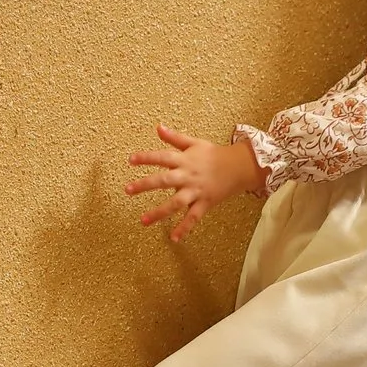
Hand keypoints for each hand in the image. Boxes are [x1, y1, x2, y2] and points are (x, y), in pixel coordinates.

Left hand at [124, 125, 262, 241]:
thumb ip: (175, 138)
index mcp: (184, 160)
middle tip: (127, 190)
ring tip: (142, 221)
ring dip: (159, 212)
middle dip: (145, 185)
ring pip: (176, 203)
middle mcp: (188, 176)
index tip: (130, 160)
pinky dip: (184, 228)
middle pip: (164, 180)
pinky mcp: (204, 203)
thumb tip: (158, 127)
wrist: (239, 167)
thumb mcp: (194, 143)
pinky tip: (173, 238)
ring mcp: (196, 191)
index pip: (162, 157)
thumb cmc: (215, 155)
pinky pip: (193, 218)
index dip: (146, 158)